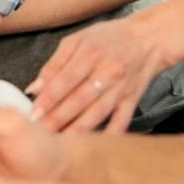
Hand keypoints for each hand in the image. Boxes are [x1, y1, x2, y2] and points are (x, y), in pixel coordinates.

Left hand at [25, 12, 167, 133]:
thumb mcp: (78, 39)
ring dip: (77, 130)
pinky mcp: (133, 100)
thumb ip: (55, 63)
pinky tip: (96, 146)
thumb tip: (34, 87)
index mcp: (90, 53)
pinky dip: (110, 134)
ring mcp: (121, 88)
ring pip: (97, 113)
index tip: (33, 114)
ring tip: (59, 142)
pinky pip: (122, 120)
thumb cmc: (110, 37)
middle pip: (79, 99)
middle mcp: (107, 71)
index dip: (48, 99)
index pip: (65, 80)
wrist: (149, 38)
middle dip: (57, 118)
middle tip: (40, 133)